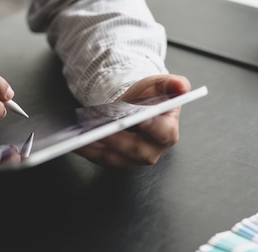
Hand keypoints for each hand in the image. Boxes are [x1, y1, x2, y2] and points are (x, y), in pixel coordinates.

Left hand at [74, 74, 190, 168]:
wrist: (134, 106)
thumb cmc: (148, 97)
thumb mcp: (160, 84)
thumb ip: (172, 83)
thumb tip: (182, 86)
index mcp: (168, 132)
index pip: (163, 133)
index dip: (152, 128)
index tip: (139, 120)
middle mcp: (152, 150)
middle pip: (135, 149)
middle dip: (116, 139)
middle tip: (100, 130)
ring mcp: (133, 158)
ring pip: (114, 157)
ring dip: (96, 148)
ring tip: (80, 136)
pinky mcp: (116, 160)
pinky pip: (100, 159)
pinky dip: (87, 151)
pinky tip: (75, 140)